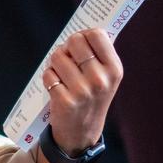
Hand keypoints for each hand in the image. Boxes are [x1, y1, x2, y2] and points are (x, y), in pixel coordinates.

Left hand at [41, 27, 122, 153]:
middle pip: (75, 41)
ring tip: (61, 74)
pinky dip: (49, 77)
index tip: (80, 43)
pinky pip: (48, 74)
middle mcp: (101, 80)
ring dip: (55, 62)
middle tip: (67, 58)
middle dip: (66, 47)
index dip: (84, 35)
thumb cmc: (91, 97)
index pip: (97, 34)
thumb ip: (98, 54)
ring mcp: (83, 91)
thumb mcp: (105, 77)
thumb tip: (83, 30)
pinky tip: (56, 86)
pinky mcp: (65, 101)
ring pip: (58, 56)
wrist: (82, 132)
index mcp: (114, 69)